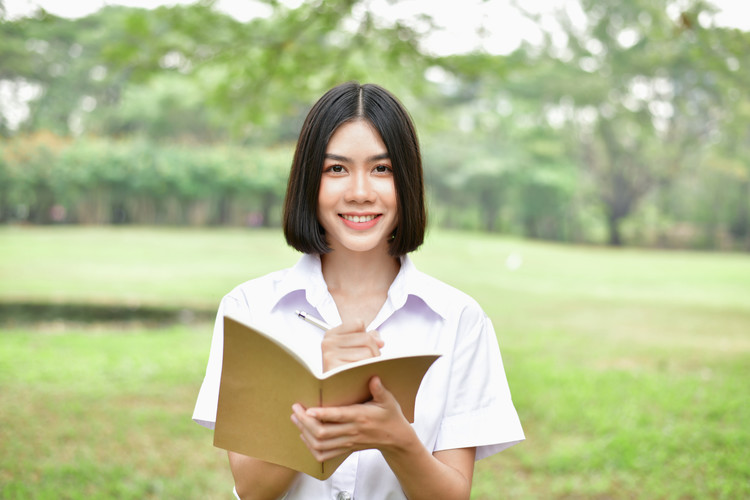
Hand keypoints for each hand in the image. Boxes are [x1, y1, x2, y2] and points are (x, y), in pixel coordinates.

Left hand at [290, 377, 413, 462]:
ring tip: (296, 420)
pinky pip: (324, 455)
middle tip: (296, 410)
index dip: (321, 414)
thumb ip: (379, 390)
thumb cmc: (391, 416)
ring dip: (304, 433)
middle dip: (305, 422)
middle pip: (323, 432)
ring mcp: (348, 442)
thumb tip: (373, 377)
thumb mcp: (388, 401)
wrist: (396, 439)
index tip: (308, 408)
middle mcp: (352, 431)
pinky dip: (311, 448)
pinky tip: (305, 436)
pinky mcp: (346, 449)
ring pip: (320, 444)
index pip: (338, 417)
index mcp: (360, 417)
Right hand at [321, 319, 384, 371]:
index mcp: (330, 335)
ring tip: (363, 371)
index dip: (367, 336)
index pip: (359, 324)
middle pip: (366, 338)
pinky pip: (363, 364)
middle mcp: (327, 343)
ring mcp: (329, 355)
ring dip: (372, 363)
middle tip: (367, 364)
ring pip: (368, 352)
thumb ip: (368, 338)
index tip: (364, 348)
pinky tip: (361, 376)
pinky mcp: (335, 369)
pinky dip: (368, 370)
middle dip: (374, 351)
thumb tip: (380, 342)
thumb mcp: (355, 349)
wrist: (336, 399)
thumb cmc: (348, 371)